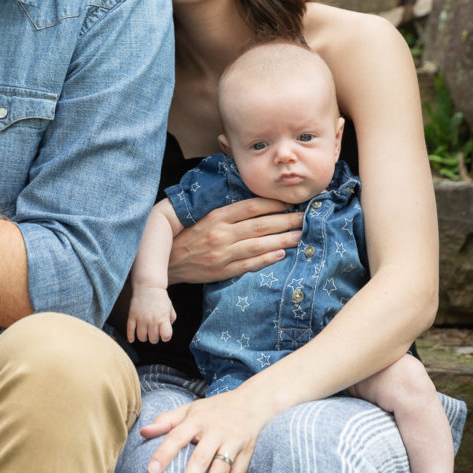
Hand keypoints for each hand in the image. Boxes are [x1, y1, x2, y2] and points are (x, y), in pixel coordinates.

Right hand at [127, 286, 176, 342]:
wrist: (148, 286)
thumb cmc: (160, 298)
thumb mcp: (170, 308)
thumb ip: (170, 321)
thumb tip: (165, 332)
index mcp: (163, 318)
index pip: (166, 336)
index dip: (166, 337)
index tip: (164, 333)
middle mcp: (152, 320)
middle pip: (153, 339)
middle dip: (155, 337)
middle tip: (154, 332)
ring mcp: (141, 319)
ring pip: (141, 337)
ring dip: (144, 337)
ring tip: (145, 332)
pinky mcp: (132, 316)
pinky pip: (130, 330)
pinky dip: (130, 337)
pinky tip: (132, 339)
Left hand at [140, 387, 269, 472]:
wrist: (251, 402)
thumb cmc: (214, 409)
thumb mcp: (189, 409)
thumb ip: (166, 421)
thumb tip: (143, 432)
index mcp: (197, 419)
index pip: (177, 436)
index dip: (164, 453)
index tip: (152, 470)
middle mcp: (215, 430)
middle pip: (201, 457)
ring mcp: (233, 441)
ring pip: (221, 468)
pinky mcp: (247, 452)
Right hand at [167, 197, 301, 284]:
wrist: (168, 262)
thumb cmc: (187, 236)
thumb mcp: (203, 217)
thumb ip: (227, 212)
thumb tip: (255, 203)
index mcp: (216, 217)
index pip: (251, 207)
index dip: (273, 204)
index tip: (289, 201)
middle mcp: (221, 234)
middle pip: (260, 225)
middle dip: (285, 221)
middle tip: (304, 217)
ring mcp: (222, 254)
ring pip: (258, 245)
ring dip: (282, 240)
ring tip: (300, 235)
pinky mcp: (222, 271)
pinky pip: (249, 264)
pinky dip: (267, 259)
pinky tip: (281, 254)